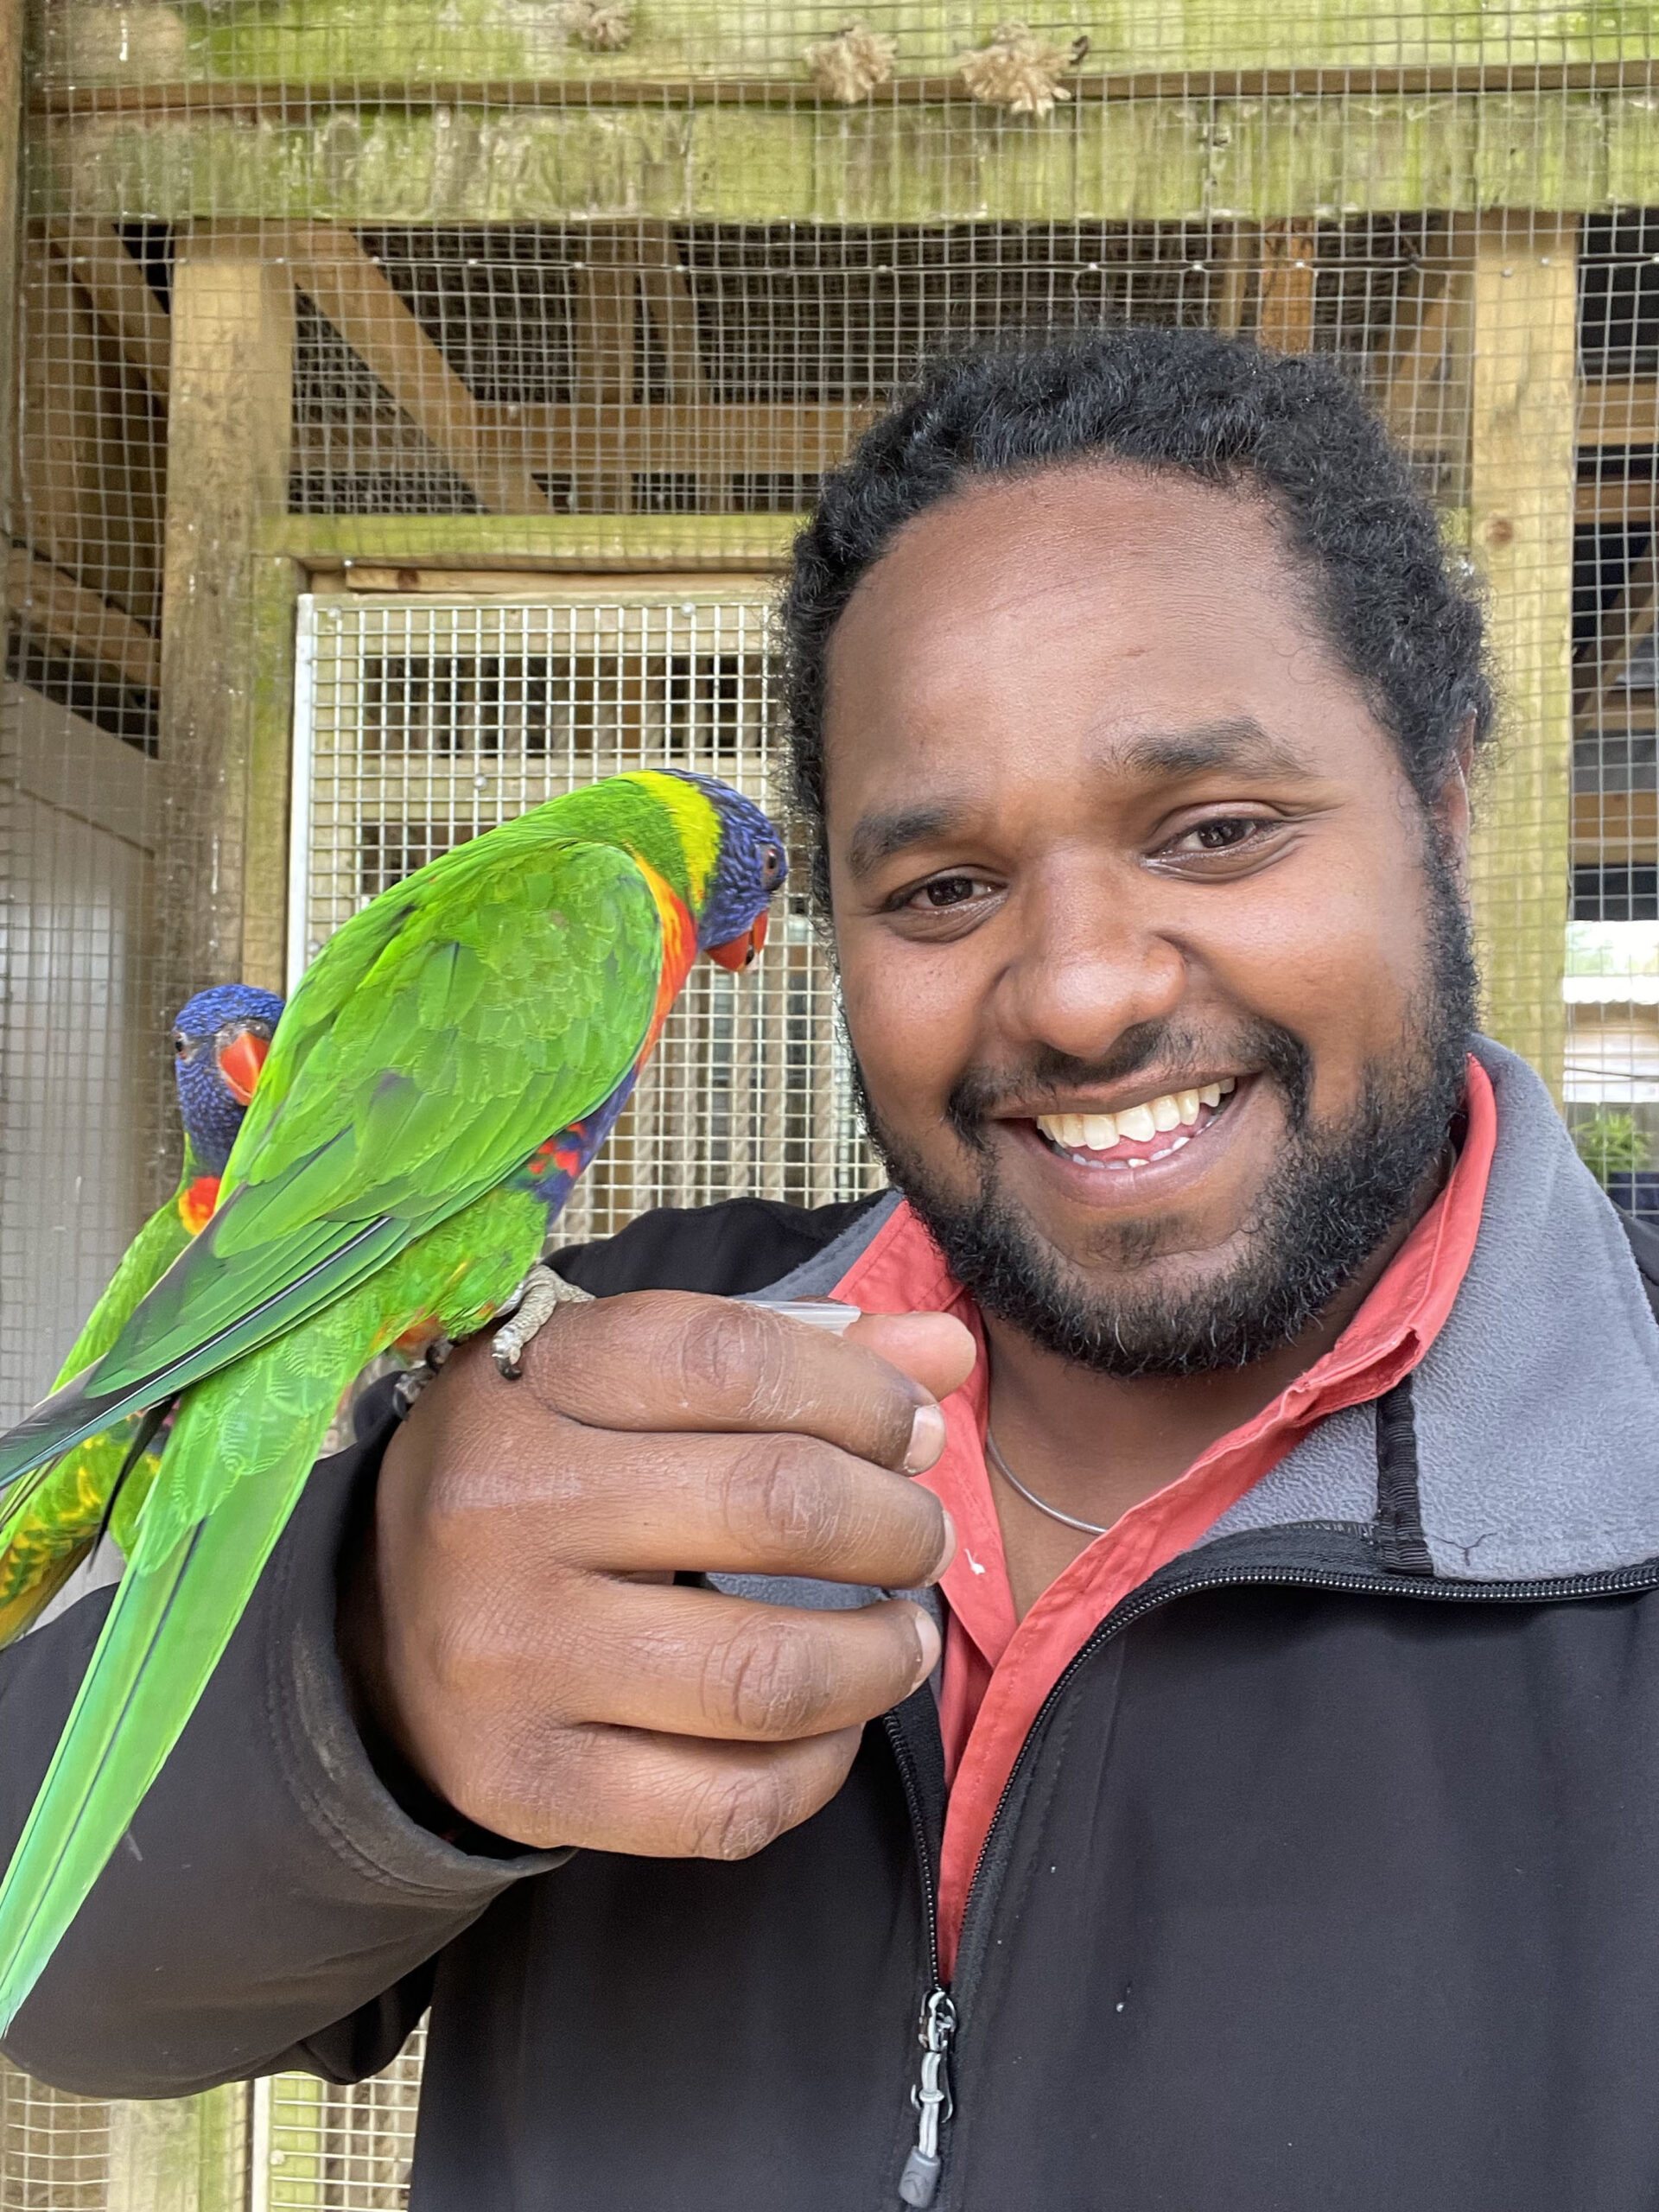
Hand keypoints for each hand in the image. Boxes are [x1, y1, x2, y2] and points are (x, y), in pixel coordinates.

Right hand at [341, 1294, 975, 1857]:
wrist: (377, 1616)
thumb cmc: (546, 1466)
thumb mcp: (632, 1377)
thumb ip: (791, 1348)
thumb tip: (945, 1352)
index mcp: (527, 1379)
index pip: (735, 1359)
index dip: (864, 1394)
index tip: (914, 1431)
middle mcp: (501, 1508)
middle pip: (775, 1506)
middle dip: (896, 1523)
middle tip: (922, 1535)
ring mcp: (504, 1656)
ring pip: (767, 1674)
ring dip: (881, 1656)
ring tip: (903, 1635)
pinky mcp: (520, 1782)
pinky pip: (724, 1806)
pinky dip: (817, 1769)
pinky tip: (834, 1725)